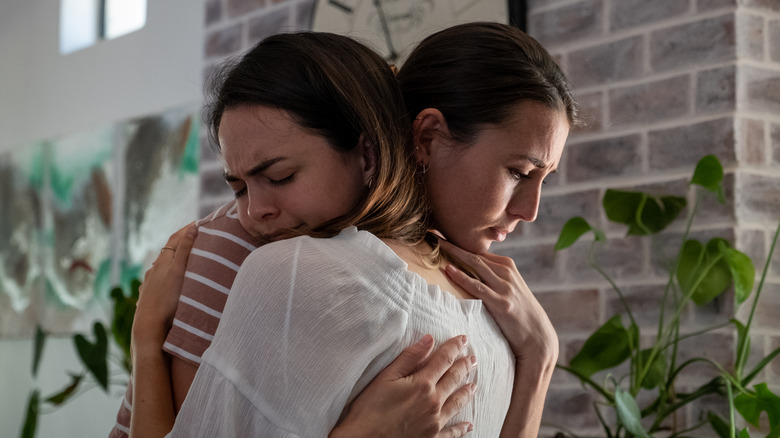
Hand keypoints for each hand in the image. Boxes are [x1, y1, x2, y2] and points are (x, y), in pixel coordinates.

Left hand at [131, 223, 197, 353]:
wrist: (149, 326)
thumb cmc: (166, 298)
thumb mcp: (178, 271)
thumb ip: (186, 250)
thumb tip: (193, 228)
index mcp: (162, 261)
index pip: (175, 239)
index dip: (187, 229)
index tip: (201, 223)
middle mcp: (154, 270)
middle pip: (169, 252)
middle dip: (182, 244)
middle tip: (198, 239)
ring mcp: (150, 285)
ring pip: (163, 268)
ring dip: (175, 262)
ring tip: (187, 261)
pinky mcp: (150, 298)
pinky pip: (160, 282)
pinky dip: (169, 277)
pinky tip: (172, 283)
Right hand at [331, 335, 476, 437]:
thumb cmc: (369, 409)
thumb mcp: (385, 378)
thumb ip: (409, 358)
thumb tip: (429, 340)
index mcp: (422, 384)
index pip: (444, 360)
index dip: (454, 347)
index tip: (463, 339)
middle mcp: (433, 402)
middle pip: (454, 379)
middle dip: (465, 367)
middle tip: (473, 359)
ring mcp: (434, 422)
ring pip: (457, 403)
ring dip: (466, 392)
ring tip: (474, 385)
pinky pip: (452, 433)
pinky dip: (461, 429)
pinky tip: (468, 425)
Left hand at [439, 240, 557, 363]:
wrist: (537, 336)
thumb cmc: (519, 312)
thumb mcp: (508, 287)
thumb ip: (493, 276)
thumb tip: (469, 269)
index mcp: (507, 265)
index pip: (478, 251)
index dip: (458, 243)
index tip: (440, 236)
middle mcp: (507, 272)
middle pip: (474, 254)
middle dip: (453, 244)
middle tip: (434, 235)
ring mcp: (505, 287)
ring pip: (475, 265)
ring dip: (455, 254)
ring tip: (437, 245)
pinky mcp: (501, 303)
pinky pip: (477, 287)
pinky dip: (462, 277)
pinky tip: (449, 269)